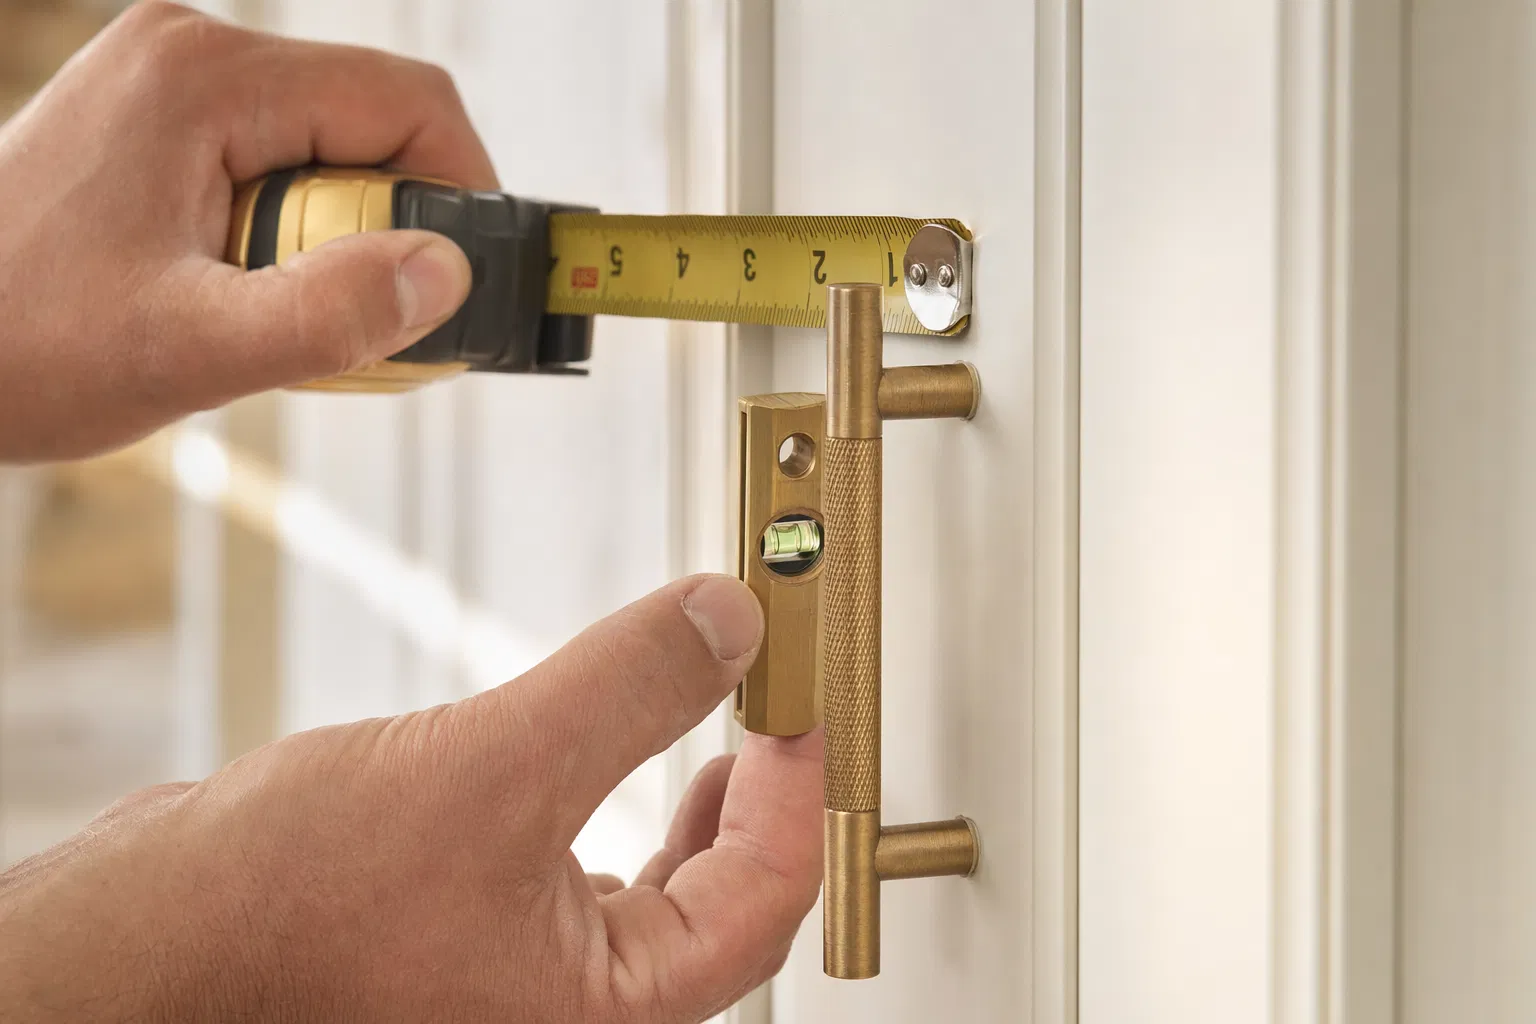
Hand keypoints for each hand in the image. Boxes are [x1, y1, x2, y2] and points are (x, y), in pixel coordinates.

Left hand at [0, 1, 495, 460]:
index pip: (407, 102)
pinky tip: (264, 297)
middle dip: (397, 230)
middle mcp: (193, 57)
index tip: (462, 286)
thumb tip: (446, 276)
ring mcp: (177, 86)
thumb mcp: (189, 348)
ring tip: (296, 319)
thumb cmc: (19, 344)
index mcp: (204, 78)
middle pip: (375, 125)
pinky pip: (286, 166)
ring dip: (347, 241)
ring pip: (335, 150)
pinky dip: (303, 238)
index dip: (462, 195)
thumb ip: (329, 315)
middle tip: (369, 325)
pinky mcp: (169, 124)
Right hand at [0, 576, 821, 1021]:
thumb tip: (728, 625)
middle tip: (774, 707)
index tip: (802, 699)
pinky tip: (600, 750)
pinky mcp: (475, 933)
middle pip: (724, 902)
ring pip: (655, 890)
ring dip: (691, 800)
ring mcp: (524, 975)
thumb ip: (628, 692)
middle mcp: (574, 1007)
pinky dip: (610, 802)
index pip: (764, 899)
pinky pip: (584, 872)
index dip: (797, 786)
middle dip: (756, 795)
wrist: (147, 946)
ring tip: (717, 727)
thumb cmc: (283, 915)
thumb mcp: (495, 771)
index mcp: (607, 1010)